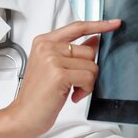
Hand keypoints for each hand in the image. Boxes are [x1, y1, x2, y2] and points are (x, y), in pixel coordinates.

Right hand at [8, 19, 119, 137]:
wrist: (24, 114)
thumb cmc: (38, 94)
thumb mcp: (54, 67)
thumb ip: (72, 52)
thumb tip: (94, 40)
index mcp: (44, 41)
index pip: (77, 27)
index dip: (98, 25)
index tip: (114, 23)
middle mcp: (47, 47)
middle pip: (89, 50)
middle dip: (88, 69)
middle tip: (74, 82)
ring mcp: (52, 59)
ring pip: (91, 65)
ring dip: (87, 82)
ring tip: (72, 90)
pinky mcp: (59, 74)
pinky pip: (88, 78)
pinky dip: (86, 90)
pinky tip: (73, 95)